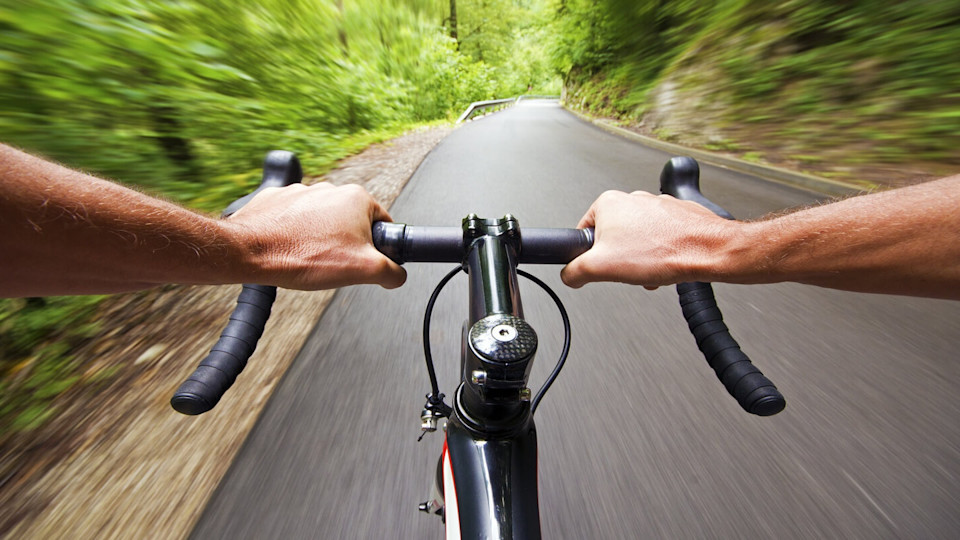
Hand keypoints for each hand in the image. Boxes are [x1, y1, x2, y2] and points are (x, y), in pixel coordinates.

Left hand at [226, 183, 406, 289]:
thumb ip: (392, 272)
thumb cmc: (302, 256)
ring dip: (320, 239)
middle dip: (347, 244)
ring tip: (309, 259)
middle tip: (335, 264)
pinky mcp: (276, 200)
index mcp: (356, 199)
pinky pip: (294, 219)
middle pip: (352, 222)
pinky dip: (294, 234)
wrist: (250, 252)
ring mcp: (301, 192)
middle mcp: (330, 189)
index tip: (367, 261)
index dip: (378, 247)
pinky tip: (290, 250)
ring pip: (322, 221)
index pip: (383, 224)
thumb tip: (397, 274)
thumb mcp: (364, 271)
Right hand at [561, 190, 737, 288]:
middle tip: (628, 271)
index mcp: (608, 203)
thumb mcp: (601, 268)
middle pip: (612, 238)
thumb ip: (574, 272)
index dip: (589, 256)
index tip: (600, 267)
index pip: (583, 232)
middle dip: (618, 259)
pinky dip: (659, 254)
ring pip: (637, 240)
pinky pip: (658, 238)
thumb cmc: (662, 251)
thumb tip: (568, 275)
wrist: (707, 250)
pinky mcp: (675, 216)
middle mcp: (632, 199)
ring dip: (640, 259)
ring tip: (650, 269)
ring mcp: (656, 206)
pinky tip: (665, 264)